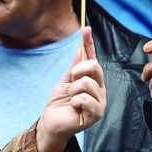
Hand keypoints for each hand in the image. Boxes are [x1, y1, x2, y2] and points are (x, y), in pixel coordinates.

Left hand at [35, 26, 105, 151]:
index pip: (94, 59)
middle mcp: (100, 91)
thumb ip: (75, 66)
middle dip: (77, 71)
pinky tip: (74, 108)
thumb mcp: (66, 81)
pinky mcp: (96, 114)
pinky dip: (74, 101)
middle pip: (95, 67)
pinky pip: (84, 98)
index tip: (86, 28)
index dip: (89, 44)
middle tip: (70, 82)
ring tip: (71, 99)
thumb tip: (80, 48)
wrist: (51, 123)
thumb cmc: (59, 103)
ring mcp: (100, 103)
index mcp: (94, 82)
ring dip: (73, 90)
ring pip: (87, 83)